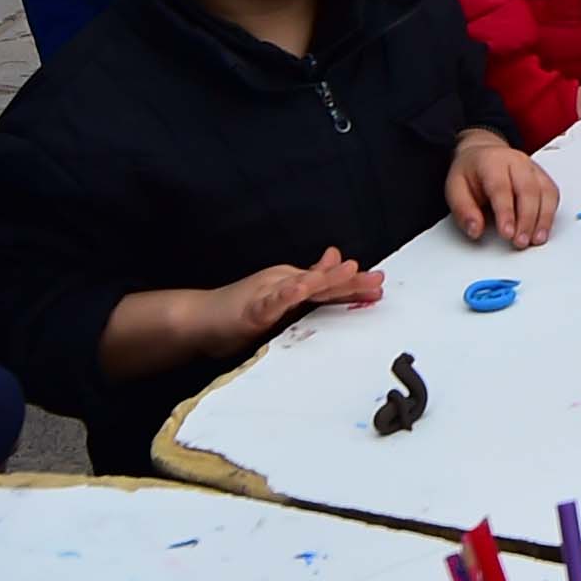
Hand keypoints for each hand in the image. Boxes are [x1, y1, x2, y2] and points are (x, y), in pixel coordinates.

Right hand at [188, 255, 375, 358]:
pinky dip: (285, 295)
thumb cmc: (241, 309)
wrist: (201, 319)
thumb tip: (336, 261)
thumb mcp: (280, 294)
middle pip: (322, 284)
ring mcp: (267, 295)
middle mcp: (284, 286)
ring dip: (324, 278)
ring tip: (348, 270)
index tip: (380, 285)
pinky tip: (299, 288)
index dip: (354, 286)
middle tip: (376, 278)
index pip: (329, 288)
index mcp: (294, 289)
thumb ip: (308, 280)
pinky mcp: (251, 308)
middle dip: (350, 281)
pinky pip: (270, 302)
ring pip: (300, 286)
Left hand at [447, 130, 557, 244]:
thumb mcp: (455, 189)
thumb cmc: (471, 173)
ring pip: (545, 192)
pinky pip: (552, 195)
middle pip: (528, 190)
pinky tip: (542, 229)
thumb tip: (475, 230)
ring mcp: (532, 168)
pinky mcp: (542, 177)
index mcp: (492, 162)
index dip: (506, 213)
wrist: (482, 156)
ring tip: (535, 240)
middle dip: (526, 220)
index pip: (502, 188)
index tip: (507, 233)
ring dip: (542, 219)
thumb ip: (463, 211)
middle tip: (520, 241)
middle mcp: (516, 162)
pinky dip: (550, 214)